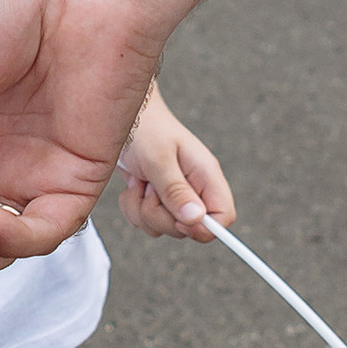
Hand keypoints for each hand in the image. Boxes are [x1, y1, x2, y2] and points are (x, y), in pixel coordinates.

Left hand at [118, 86, 234, 241]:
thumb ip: (176, 190)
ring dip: (143, 211)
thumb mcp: (159, 159)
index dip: (203, 228)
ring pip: (165, 228)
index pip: (224, 217)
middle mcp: (195, 189)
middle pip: (189, 229)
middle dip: (161, 216)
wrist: (122, 118)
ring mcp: (176, 196)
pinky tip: (133, 186)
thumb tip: (197, 219)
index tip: (177, 219)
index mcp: (206, 176)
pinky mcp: (157, 200)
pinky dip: (133, 209)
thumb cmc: (145, 129)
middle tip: (150, 189)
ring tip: (140, 182)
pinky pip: (147, 223)